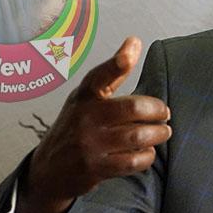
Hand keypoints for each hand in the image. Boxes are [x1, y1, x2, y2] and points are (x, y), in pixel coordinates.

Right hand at [16, 37, 170, 212]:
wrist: (47, 171)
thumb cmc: (75, 128)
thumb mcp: (86, 99)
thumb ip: (113, 74)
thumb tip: (135, 41)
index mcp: (84, 96)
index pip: (100, 75)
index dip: (118, 62)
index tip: (133, 45)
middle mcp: (85, 117)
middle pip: (133, 108)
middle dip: (158, 111)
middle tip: (165, 114)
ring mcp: (89, 144)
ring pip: (137, 136)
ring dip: (158, 134)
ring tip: (163, 132)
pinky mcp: (95, 168)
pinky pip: (132, 161)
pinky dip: (147, 156)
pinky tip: (148, 152)